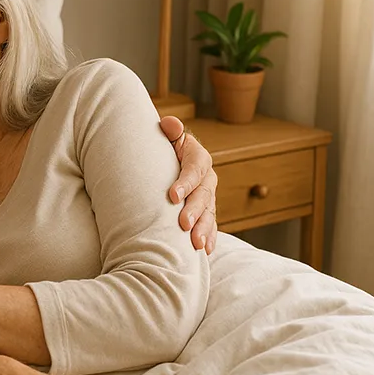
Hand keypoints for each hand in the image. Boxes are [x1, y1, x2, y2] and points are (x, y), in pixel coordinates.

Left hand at [161, 116, 218, 254]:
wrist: (166, 163)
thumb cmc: (162, 149)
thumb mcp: (166, 138)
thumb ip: (170, 131)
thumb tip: (170, 123)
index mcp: (197, 157)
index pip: (195, 169)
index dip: (186, 182)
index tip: (172, 196)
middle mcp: (207, 178)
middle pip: (204, 194)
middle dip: (195, 210)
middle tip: (184, 224)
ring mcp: (208, 197)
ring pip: (210, 213)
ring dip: (204, 229)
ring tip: (196, 244)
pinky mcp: (206, 212)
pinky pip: (211, 226)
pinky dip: (210, 238)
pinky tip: (206, 251)